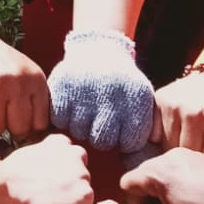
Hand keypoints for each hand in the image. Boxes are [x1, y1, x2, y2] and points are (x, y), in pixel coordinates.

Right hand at [0, 135, 92, 203]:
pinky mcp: (84, 194)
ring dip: (73, 196)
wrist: (3, 189)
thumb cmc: (8, 176)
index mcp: (58, 142)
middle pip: (81, 170)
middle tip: (54, 193)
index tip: (53, 176)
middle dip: (71, 180)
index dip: (62, 166)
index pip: (70, 152)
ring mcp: (81, 174)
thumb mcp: (26, 155)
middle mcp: (74, 154)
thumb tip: (42, 167)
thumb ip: (42, 156)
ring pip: (84, 188)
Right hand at [48, 29, 155, 152]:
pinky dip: (64, 118)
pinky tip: (71, 110)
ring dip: (81, 127)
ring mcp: (85, 92)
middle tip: (99, 125)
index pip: (130, 142)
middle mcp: (110, 96)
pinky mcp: (62, 87)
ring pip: (79, 132)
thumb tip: (134, 156)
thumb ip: (142, 125)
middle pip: (102, 141)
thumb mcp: (141, 97)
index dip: (124, 141)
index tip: (120, 132)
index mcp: (135, 101)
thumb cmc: (122, 82)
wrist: (99, 48)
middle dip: (101, 137)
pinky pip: (60, 119)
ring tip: (86, 114)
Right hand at [153, 69, 203, 170]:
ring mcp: (176, 105)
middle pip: (186, 157)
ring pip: (167, 147)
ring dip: (175, 154)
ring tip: (186, 153)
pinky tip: (173, 139)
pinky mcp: (160, 99)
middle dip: (192, 165)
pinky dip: (161, 140)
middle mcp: (196, 112)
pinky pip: (154, 134)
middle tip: (197, 165)